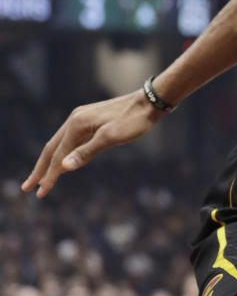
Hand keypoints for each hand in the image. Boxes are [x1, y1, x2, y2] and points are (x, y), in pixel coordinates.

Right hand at [22, 90, 162, 196]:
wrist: (150, 102)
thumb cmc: (134, 121)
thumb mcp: (111, 138)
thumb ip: (87, 152)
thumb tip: (64, 167)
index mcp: (77, 124)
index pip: (58, 155)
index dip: (49, 175)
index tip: (40, 193)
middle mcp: (75, 119)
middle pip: (52, 148)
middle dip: (40, 169)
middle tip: (28, 187)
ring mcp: (82, 118)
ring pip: (61, 143)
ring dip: (51, 161)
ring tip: (41, 178)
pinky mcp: (91, 120)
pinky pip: (72, 140)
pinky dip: (64, 153)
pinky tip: (65, 161)